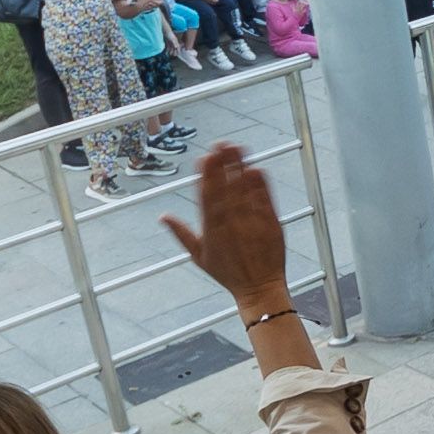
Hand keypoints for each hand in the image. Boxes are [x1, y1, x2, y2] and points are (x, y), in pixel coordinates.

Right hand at [162, 144, 286, 303]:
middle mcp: (231, 225)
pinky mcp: (271, 224)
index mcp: (212, 231)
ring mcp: (252, 223)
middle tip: (221, 143)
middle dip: (223, 165)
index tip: (204, 157)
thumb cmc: (228, 273)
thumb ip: (181, 234)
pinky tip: (256, 168)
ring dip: (240, 168)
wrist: (260, 289)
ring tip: (237, 147)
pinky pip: (264, 200)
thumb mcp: (200, 256)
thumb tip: (162, 217)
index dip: (206, 177)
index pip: (207, 198)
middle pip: (225, 189)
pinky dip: (260, 185)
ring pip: (244, 191)